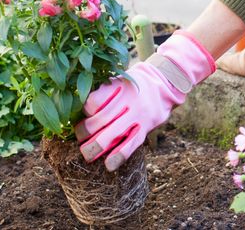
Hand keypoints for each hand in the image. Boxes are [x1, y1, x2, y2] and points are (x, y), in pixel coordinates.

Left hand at [75, 30, 214, 169]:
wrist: (165, 83)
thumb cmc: (134, 84)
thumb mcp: (119, 80)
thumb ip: (103, 92)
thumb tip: (79, 112)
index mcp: (117, 86)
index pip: (93, 102)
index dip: (84, 112)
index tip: (83, 115)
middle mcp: (127, 100)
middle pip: (99, 120)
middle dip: (84, 133)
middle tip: (79, 139)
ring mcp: (138, 114)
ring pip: (112, 134)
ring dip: (95, 147)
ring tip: (87, 154)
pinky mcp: (146, 127)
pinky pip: (131, 144)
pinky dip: (119, 156)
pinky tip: (109, 165)